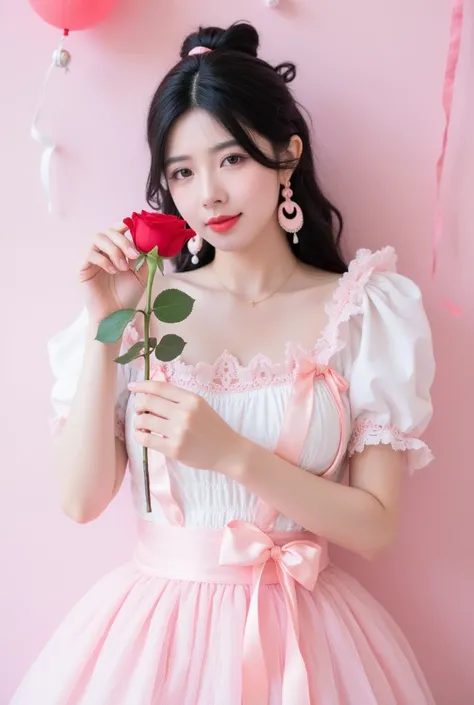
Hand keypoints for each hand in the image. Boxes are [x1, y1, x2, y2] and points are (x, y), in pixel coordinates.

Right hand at [79, 222, 147, 321]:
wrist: (116, 315)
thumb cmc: (127, 295)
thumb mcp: (142, 275)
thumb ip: (144, 258)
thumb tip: (149, 241)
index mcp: (116, 250)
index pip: (117, 230)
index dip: (124, 225)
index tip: (135, 231)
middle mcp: (103, 252)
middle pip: (108, 231)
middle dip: (123, 241)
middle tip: (133, 255)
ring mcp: (92, 259)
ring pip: (98, 238)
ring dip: (113, 250)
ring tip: (122, 268)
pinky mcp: (83, 268)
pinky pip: (90, 254)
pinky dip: (104, 260)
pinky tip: (113, 271)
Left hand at [128, 380, 244, 473]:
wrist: (227, 450)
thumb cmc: (211, 426)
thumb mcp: (199, 405)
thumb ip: (178, 398)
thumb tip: (149, 393)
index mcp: (191, 399)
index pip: (160, 387)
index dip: (142, 385)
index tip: (132, 387)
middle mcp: (184, 413)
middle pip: (148, 402)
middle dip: (138, 404)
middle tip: (139, 409)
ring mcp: (178, 432)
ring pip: (144, 421)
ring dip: (138, 421)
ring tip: (143, 424)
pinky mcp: (174, 449)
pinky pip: (146, 440)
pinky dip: (139, 435)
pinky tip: (143, 434)